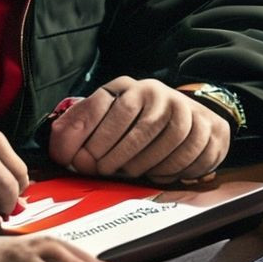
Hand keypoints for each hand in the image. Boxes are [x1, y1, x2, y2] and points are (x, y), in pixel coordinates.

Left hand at [48, 76, 230, 183]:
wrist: (191, 116)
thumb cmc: (138, 119)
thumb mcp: (107, 114)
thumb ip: (81, 124)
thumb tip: (57, 145)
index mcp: (129, 88)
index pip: (111, 107)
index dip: (94, 136)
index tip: (78, 159)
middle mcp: (158, 93)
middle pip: (138, 129)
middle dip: (116, 155)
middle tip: (102, 171)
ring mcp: (184, 110)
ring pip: (163, 143)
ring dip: (143, 164)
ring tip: (128, 173)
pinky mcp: (205, 129)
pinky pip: (188, 155)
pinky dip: (171, 169)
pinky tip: (157, 173)